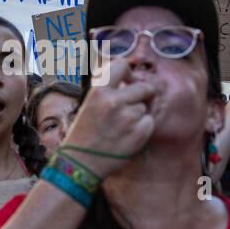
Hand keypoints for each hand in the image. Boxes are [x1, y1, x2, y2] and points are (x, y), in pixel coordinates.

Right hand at [61, 58, 155, 178]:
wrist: (80, 163)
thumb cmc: (84, 133)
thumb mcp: (89, 103)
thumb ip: (108, 89)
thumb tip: (130, 78)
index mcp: (99, 91)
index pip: (122, 65)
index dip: (129, 73)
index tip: (128, 81)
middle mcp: (114, 102)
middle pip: (144, 87)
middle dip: (142, 95)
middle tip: (133, 105)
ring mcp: (128, 118)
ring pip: (145, 108)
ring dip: (139, 115)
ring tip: (122, 126)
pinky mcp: (139, 134)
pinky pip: (150, 122)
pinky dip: (143, 128)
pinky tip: (128, 135)